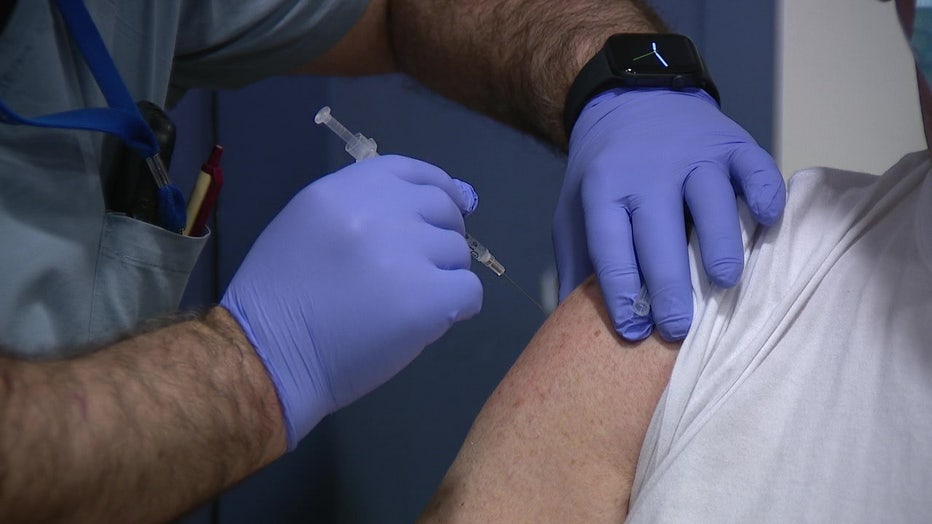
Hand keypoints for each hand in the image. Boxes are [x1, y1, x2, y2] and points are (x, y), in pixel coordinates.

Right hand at [221, 155, 481, 448]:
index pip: (412, 171)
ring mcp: (405, 254)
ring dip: (445, 275)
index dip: (438, 188)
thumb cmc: (281, 298)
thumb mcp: (309, 225)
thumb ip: (363, 207)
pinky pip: (469, 291)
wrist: (268, 358)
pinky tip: (430, 321)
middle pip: (443, 209)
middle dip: (444, 234)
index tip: (447, 208)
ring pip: (458, 252)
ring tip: (410, 301)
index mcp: (343, 190)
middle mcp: (377, 212)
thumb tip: (437, 200)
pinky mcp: (426, 299)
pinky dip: (458, 307)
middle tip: (423, 267)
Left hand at [554, 88, 784, 340]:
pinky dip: (765, 195)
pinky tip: (766, 222)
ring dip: (720, 244)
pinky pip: (756, 169)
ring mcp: (695, 154)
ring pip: (713, 202)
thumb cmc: (604, 171)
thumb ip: (576, 262)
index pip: (612, 248)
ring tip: (724, 282)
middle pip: (661, 233)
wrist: (631, 99)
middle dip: (670, 286)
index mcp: (605, 189)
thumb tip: (570, 326)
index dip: (622, 293)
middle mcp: (649, 170)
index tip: (633, 332)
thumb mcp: (574, 209)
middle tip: (677, 329)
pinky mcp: (733, 143)